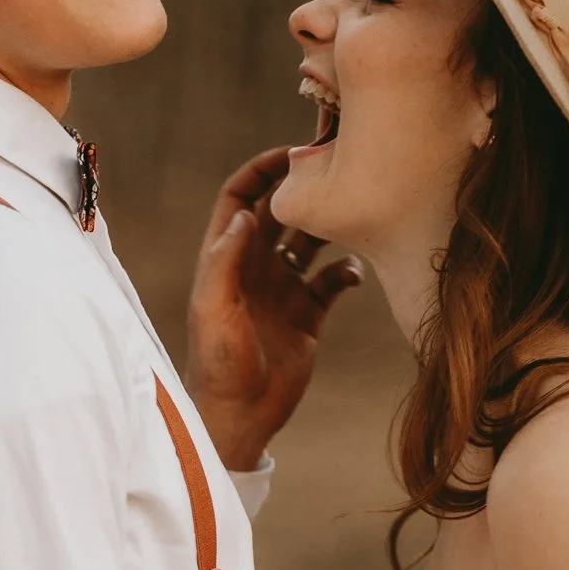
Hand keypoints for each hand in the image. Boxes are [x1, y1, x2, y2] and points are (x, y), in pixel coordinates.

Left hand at [185, 147, 361, 471]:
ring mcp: (283, 289)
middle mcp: (255, 267)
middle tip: (334, 169)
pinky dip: (347, 270)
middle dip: (302, 188)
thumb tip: (246, 212)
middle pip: (280, 211)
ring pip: (310, 241)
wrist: (241, 415)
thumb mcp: (214, 309)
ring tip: (352, 213)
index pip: (240, 198)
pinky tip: (354, 272)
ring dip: (329, 225)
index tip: (291, 154)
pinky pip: (332, 280)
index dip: (260, 171)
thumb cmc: (218, 365)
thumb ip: (226, 261)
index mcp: (226, 260)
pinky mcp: (308, 314)